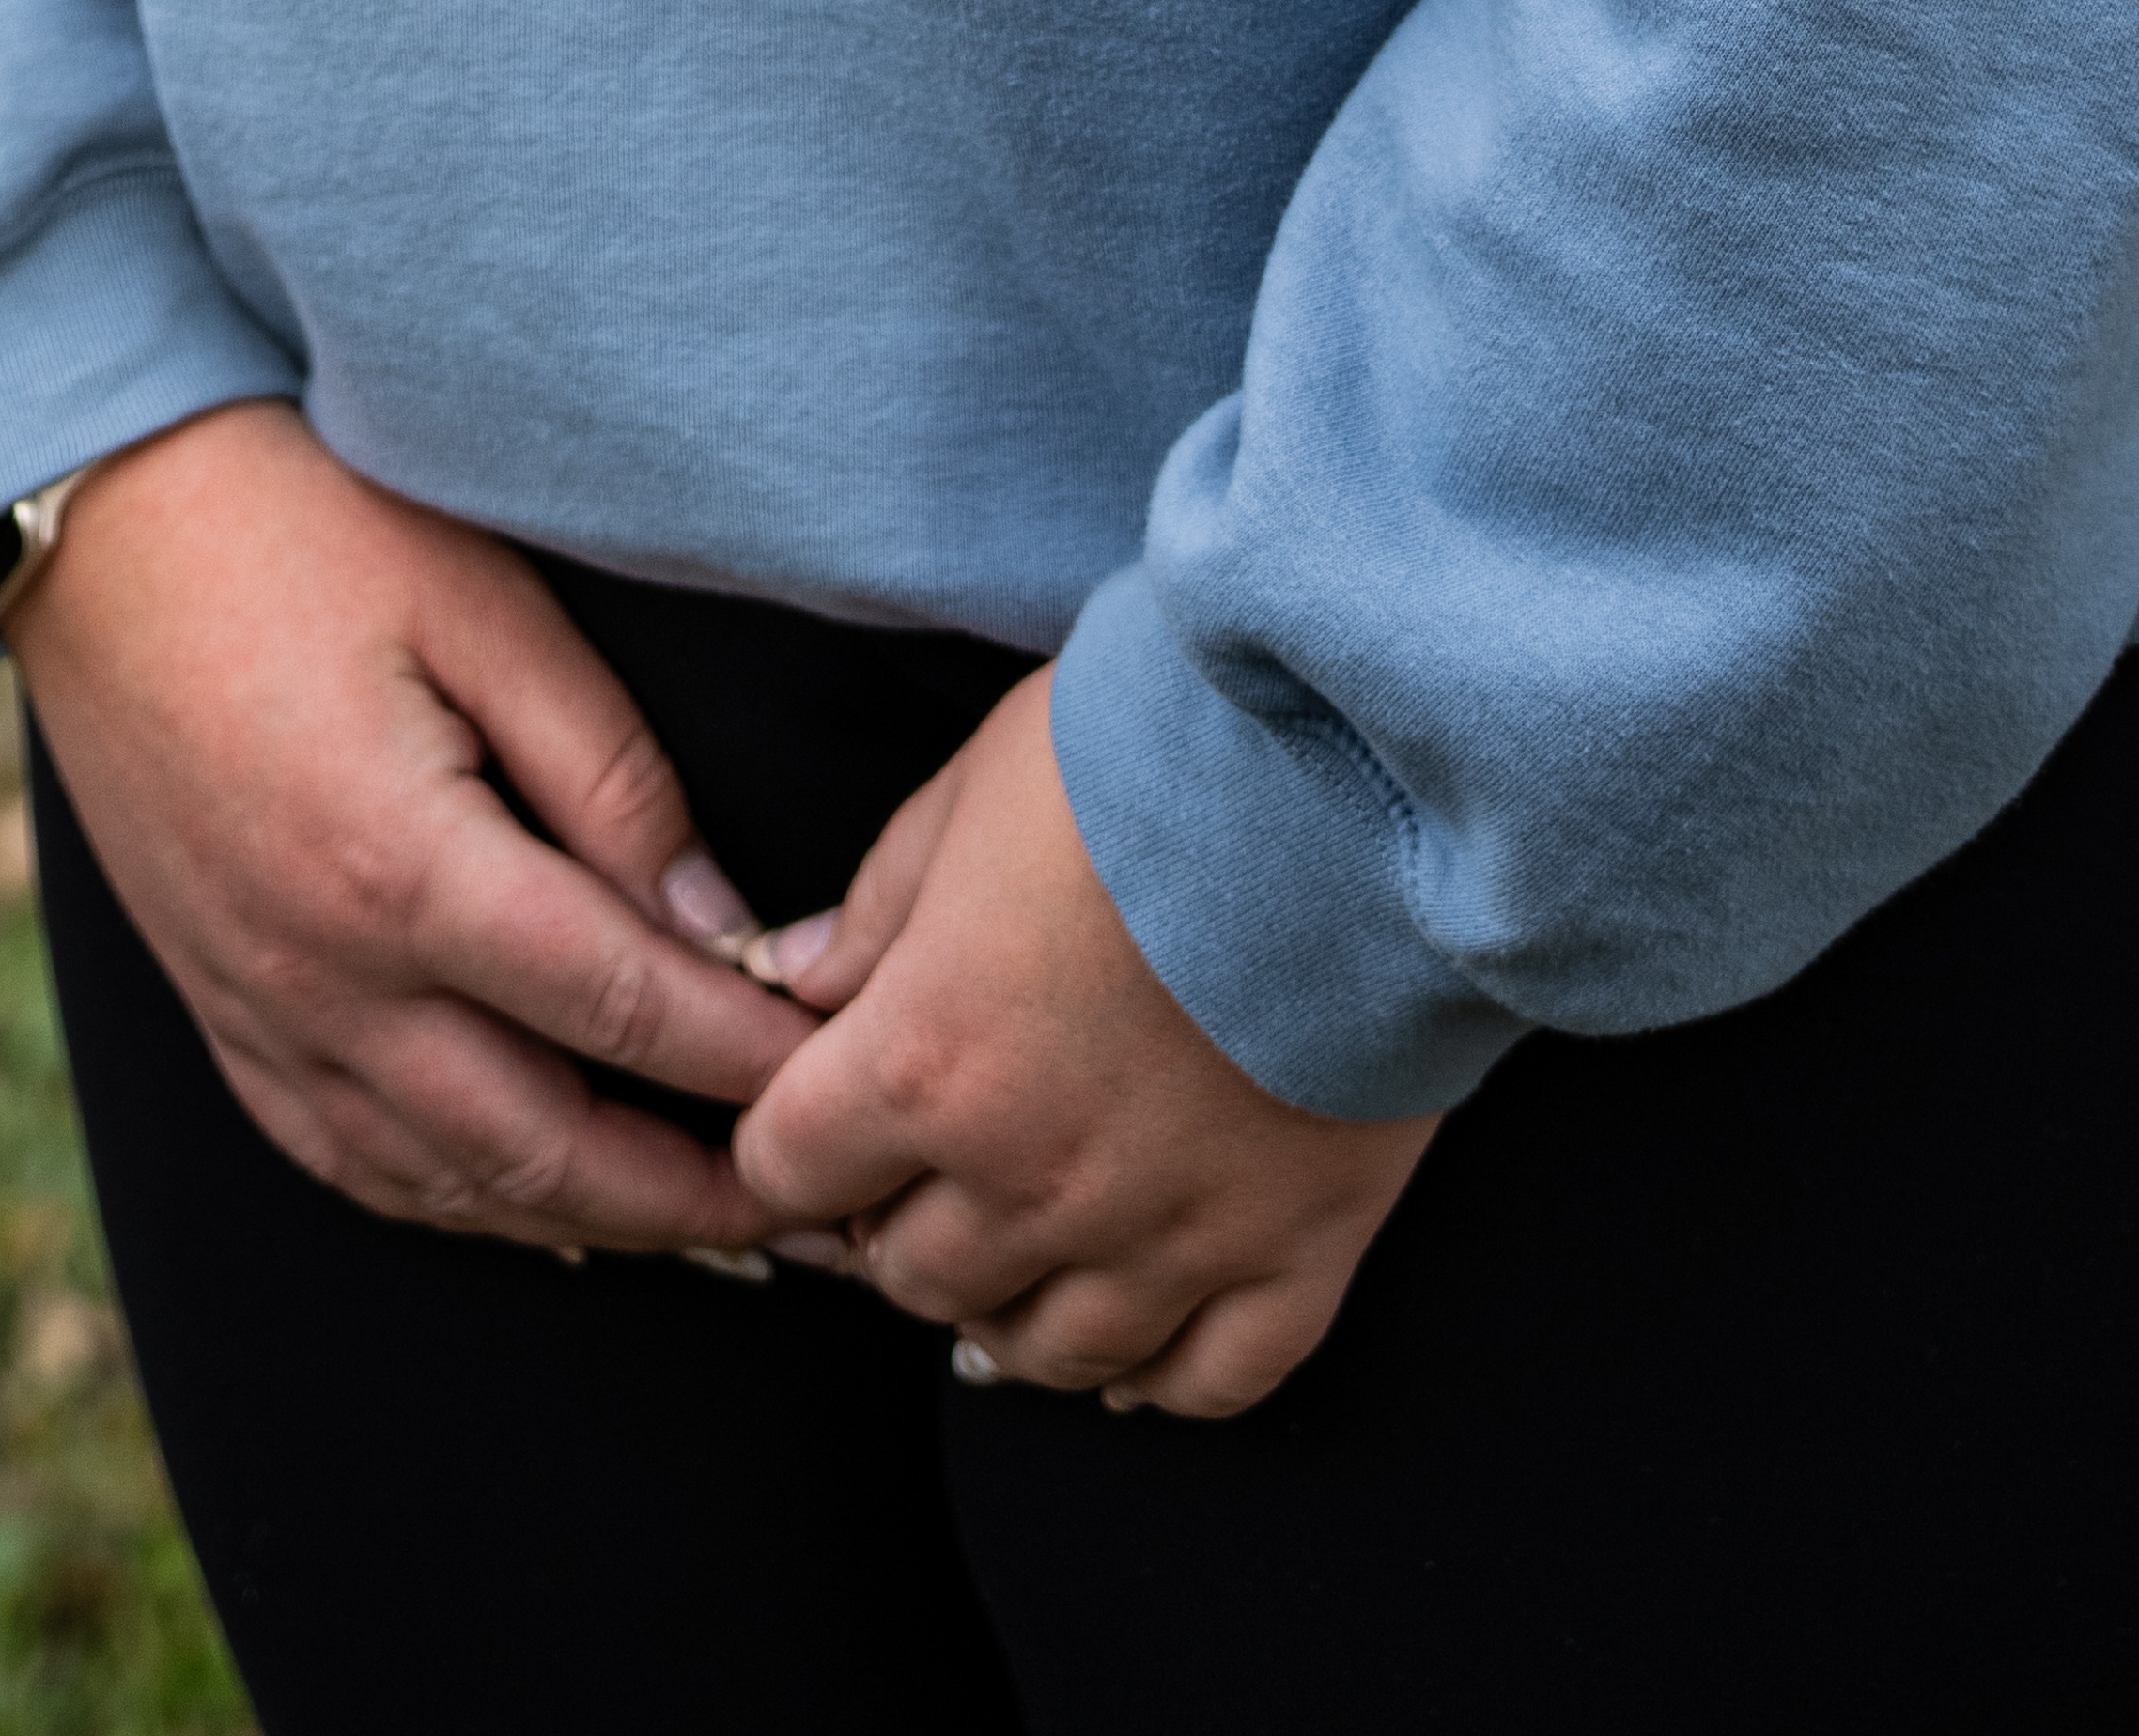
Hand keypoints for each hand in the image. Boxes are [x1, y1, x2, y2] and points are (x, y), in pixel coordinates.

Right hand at [6, 403, 817, 1249]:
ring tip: (702, 1225)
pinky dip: (455, 1201)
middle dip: (689, 1198)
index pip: (623, 1009)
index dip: (746, 1058)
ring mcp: (260, 1010)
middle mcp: (326, 975)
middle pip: (545, 1145)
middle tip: (802, 1200)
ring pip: (448, 1182)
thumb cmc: (299, 524)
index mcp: (405, 868)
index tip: (839, 1079)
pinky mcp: (219, 1010)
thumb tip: (721, 923)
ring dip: (586, 1217)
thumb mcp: (480, 603)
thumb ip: (608, 773)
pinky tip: (528, 1203)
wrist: (95, 524)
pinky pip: (349, 1160)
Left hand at [727, 673, 1436, 1409]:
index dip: (789, 1145)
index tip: (812, 1120)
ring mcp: (1170, 1235)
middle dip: (894, 1227)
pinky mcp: (1299, 1252)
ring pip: (1049, 1350)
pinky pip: (1208, 1380)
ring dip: (1006, 1315)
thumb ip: (875, 908)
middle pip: (913, 1275)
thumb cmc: (1145, 757)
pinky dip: (1157, 1382)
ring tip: (1010, 1266)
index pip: (793, 1168)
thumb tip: (798, 979)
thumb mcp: (970, 793)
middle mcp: (1035, 1180)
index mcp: (928, 1062)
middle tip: (919, 1174)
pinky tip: (1130, 1360)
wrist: (1350, 775)